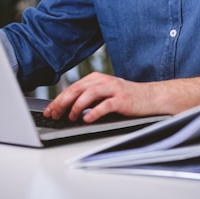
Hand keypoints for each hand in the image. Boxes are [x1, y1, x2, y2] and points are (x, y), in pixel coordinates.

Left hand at [43, 71, 158, 122]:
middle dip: (63, 102)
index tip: (49, 111)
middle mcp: (103, 81)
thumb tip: (65, 110)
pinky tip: (87, 119)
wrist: (150, 97)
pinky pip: (106, 105)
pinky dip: (94, 112)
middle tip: (54, 114)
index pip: (72, 88)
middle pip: (77, 89)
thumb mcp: (104, 94)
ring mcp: (113, 89)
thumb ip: (88, 98)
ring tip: (71, 117)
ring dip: (77, 106)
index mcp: (96, 79)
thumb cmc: (125, 98)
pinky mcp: (122, 99)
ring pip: (89, 94)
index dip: (58, 99)